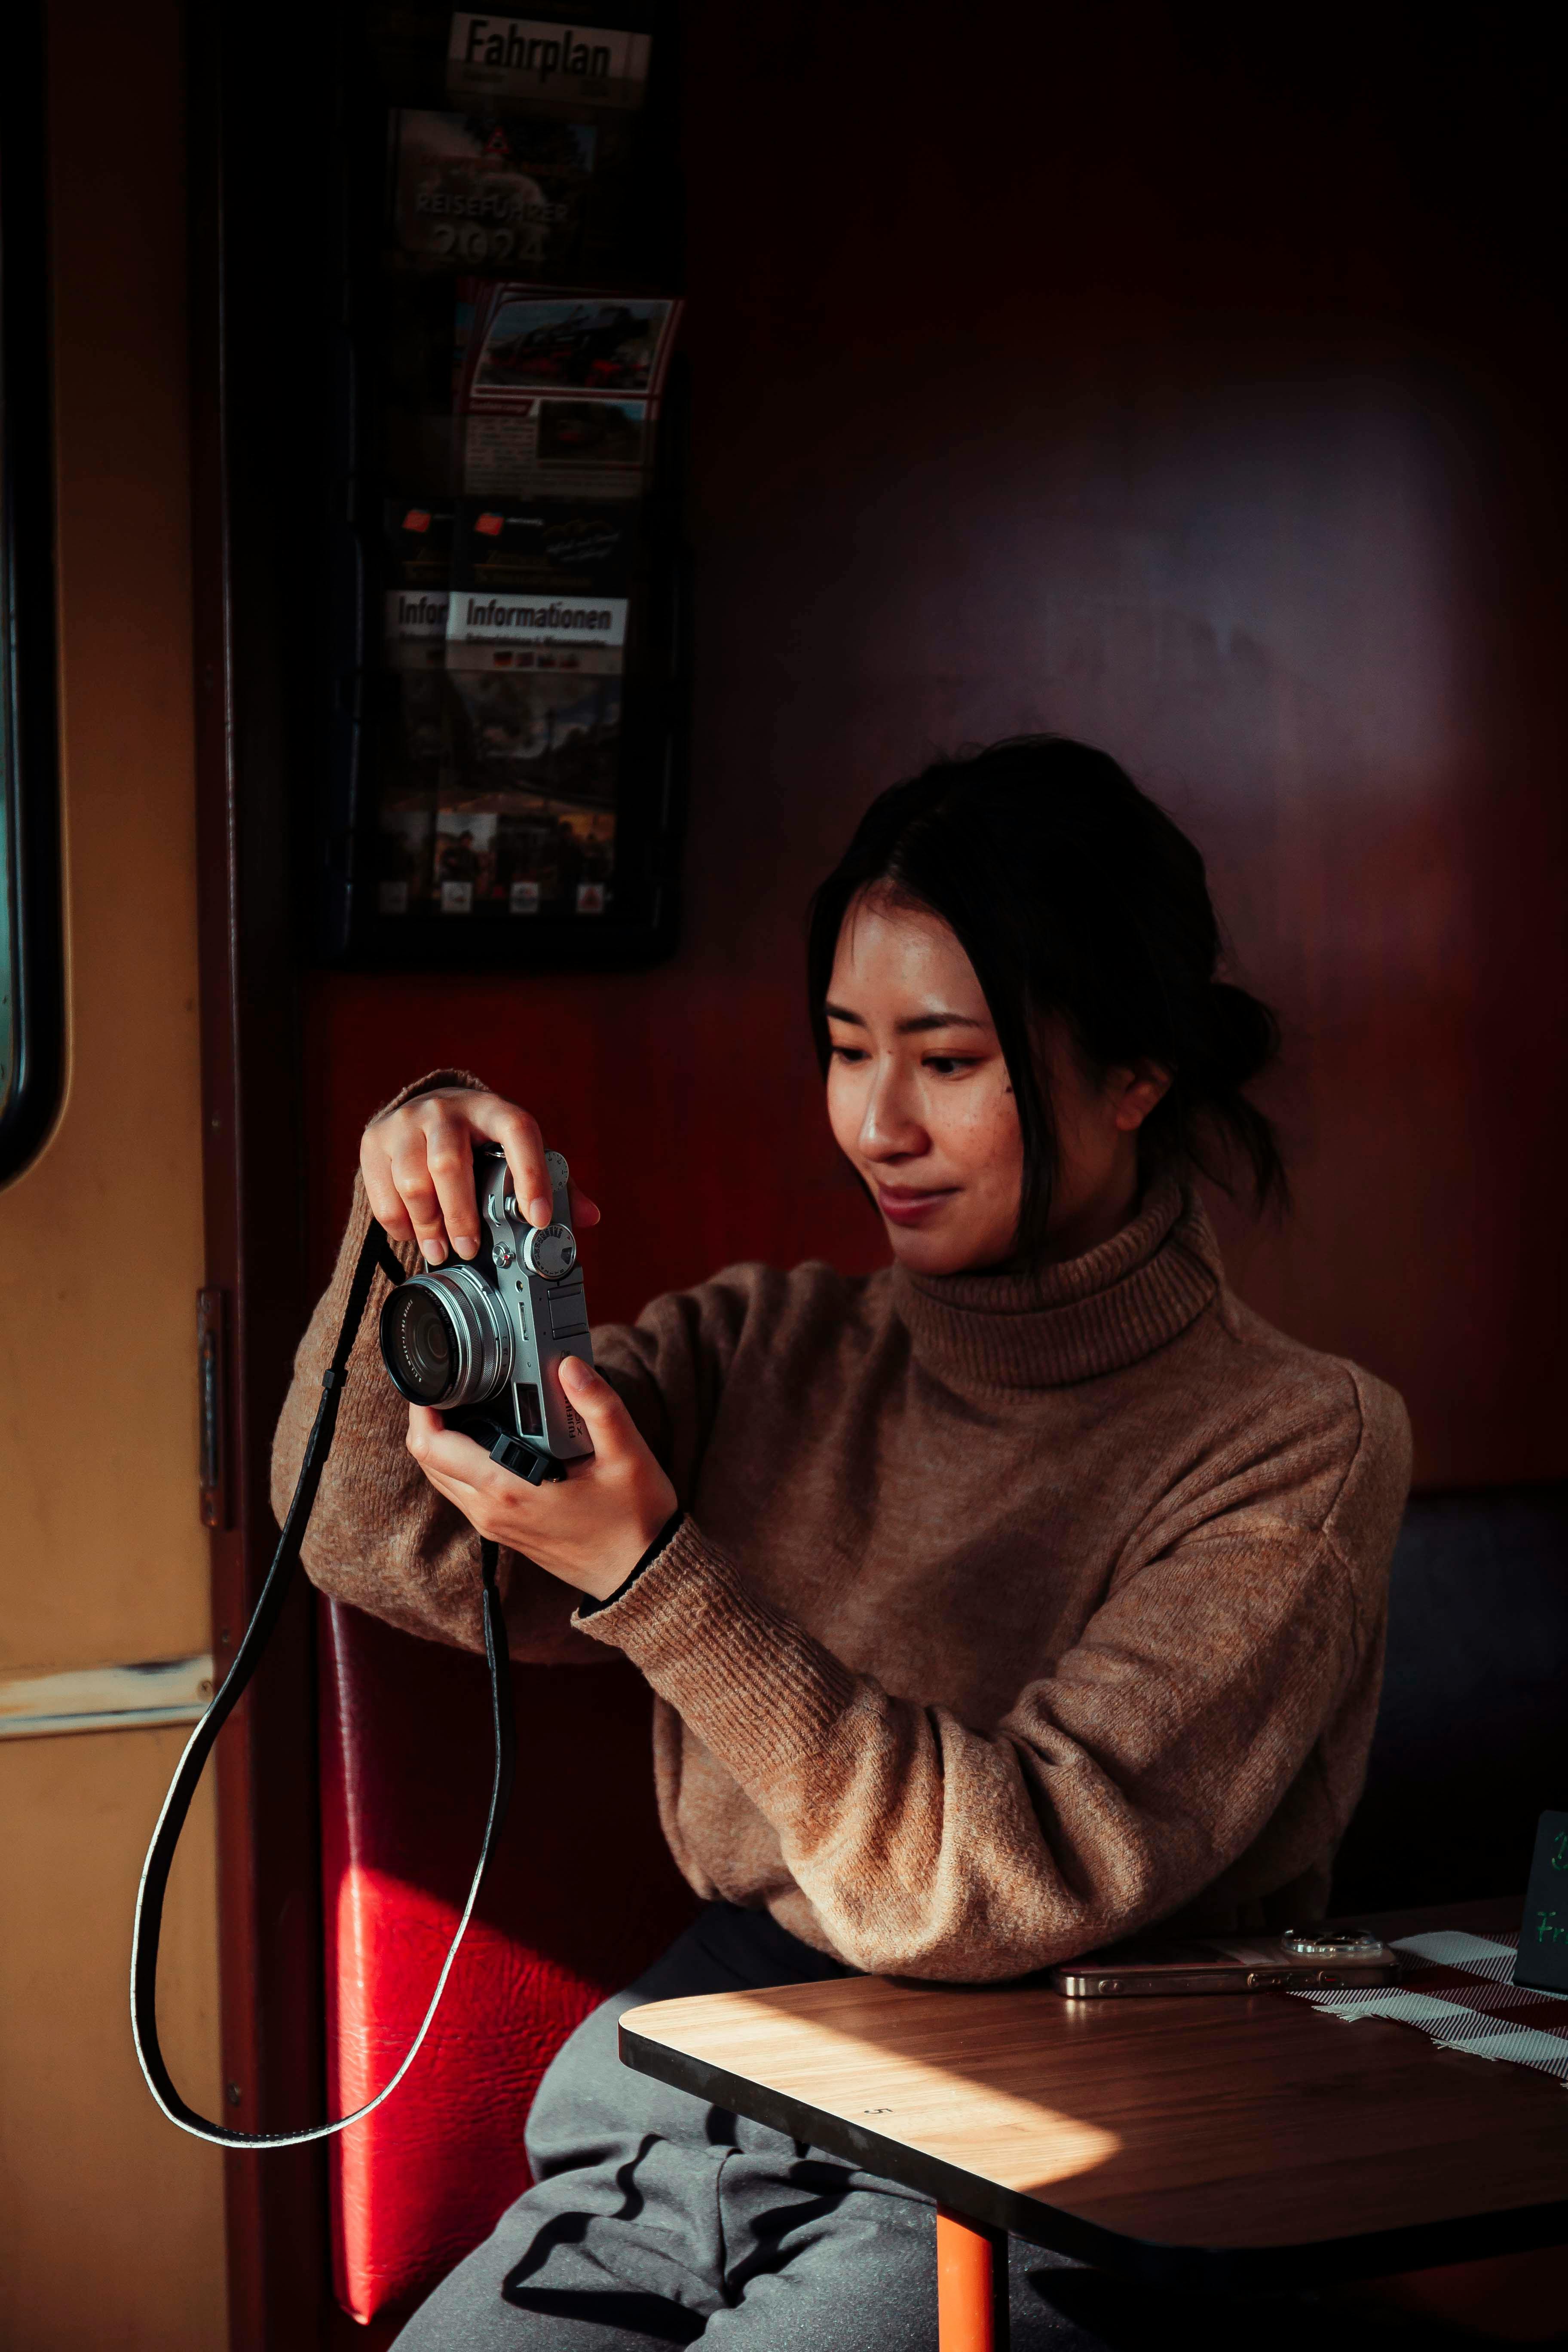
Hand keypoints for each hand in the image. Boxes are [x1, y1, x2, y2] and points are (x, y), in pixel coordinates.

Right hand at [361, 1086, 600, 1264]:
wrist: (420, 1114)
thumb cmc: (478, 1141)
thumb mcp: (514, 1150)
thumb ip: (553, 1181)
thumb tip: (588, 1216)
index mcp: (492, 1110)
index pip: (518, 1132)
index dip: (531, 1175)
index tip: (539, 1219)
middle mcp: (446, 1110)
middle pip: (450, 1163)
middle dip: (462, 1216)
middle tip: (472, 1250)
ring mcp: (406, 1123)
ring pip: (413, 1181)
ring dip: (430, 1226)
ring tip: (442, 1252)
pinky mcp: (374, 1142)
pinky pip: (384, 1194)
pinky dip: (401, 1224)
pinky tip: (416, 1234)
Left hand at [406, 1356, 676, 1602]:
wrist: (640, 1575)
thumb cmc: (635, 1518)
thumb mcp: (627, 1455)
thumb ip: (598, 1405)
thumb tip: (568, 1365)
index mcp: (508, 1489)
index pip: (433, 1446)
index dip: (422, 1406)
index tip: (439, 1373)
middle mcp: (490, 1510)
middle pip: (428, 1458)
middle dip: (428, 1416)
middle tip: (452, 1378)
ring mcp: (493, 1524)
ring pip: (441, 1475)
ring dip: (442, 1438)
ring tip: (468, 1399)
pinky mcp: (503, 1529)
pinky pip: (462, 1489)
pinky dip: (460, 1459)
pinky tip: (490, 1433)